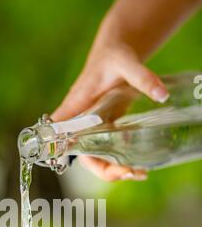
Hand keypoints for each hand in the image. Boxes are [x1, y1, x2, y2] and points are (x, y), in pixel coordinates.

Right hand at [52, 43, 167, 181]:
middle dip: (106, 170)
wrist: (116, 54)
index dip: (78, 157)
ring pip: (98, 158)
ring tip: (140, 173)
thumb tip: (162, 95)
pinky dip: (121, 162)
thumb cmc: (114, 56)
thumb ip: (142, 77)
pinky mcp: (104, 131)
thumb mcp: (126, 63)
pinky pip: (108, 152)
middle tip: (130, 172)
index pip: (64, 139)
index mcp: (75, 109)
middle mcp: (80, 125)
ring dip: (115, 170)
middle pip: (85, 157)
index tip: (102, 166)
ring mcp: (92, 131)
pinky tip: (140, 166)